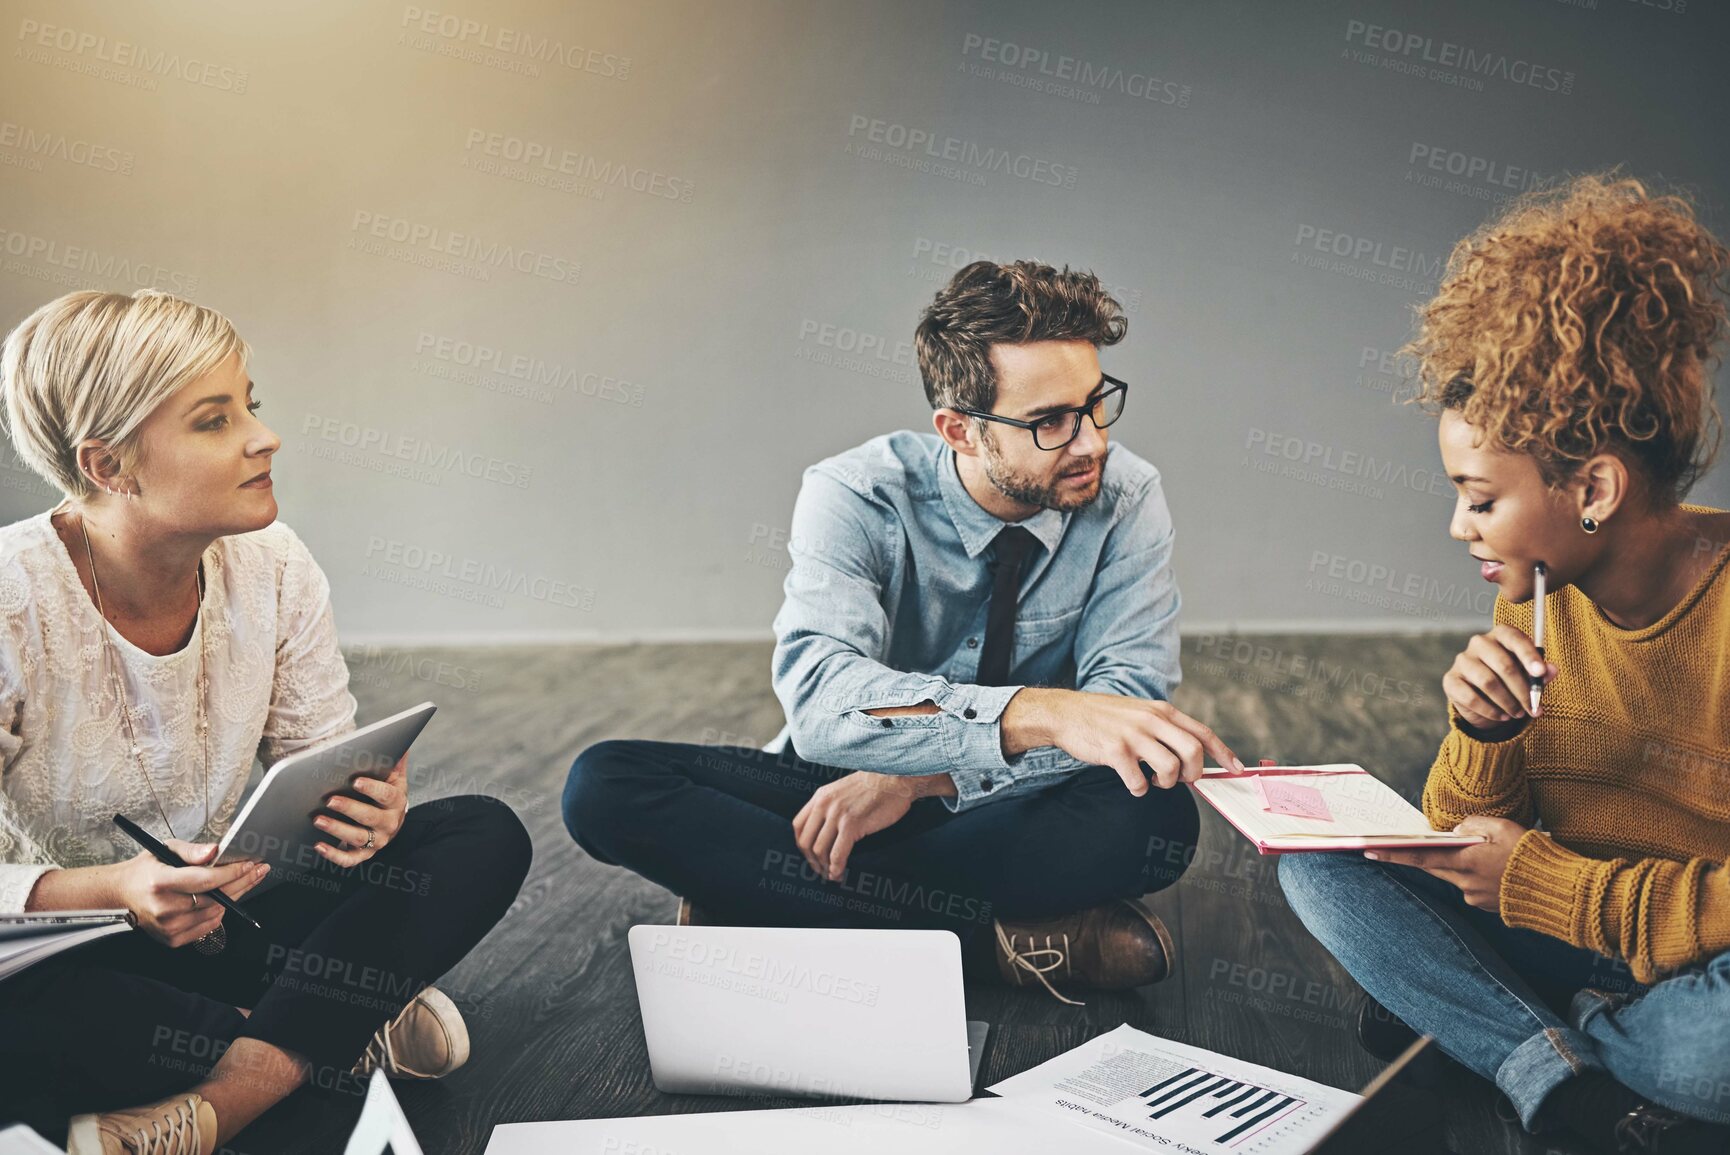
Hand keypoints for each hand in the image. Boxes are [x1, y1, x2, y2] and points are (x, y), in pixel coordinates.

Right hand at [112, 839, 270, 947]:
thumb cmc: (147, 870)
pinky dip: (221, 912)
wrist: (122, 895)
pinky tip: (228, 898)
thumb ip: (191, 851)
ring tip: (248, 881)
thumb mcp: (164, 849)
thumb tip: (215, 851)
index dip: (231, 873)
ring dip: (236, 896)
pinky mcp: (172, 939)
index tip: (249, 864)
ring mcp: (168, 927)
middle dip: (242, 883)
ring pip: (215, 912)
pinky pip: (208, 926)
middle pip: (215, 898)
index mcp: (160, 883)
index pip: (204, 880)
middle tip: (259, 870)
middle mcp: (164, 908)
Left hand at [315, 754, 408, 866]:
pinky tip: (318, 845)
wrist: (389, 819)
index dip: (372, 789)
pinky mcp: (363, 854)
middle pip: (370, 817)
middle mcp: (390, 823)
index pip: (386, 795)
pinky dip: (333, 855)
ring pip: (357, 838)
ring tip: (317, 819)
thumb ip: (394, 761)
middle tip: (329, 801)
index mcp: (397, 801)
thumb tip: (402, 741)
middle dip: (349, 809)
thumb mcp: (392, 777)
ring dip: (337, 829)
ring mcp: (377, 841)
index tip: (355, 781)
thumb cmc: (385, 793)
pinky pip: (349, 859)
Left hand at [792, 770, 948, 880]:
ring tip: (831, 874)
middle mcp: (825, 805)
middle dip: (812, 860)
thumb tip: (825, 831)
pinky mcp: (852, 825)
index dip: (802, 845)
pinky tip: (839, 873)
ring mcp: (837, 815)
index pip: (798, 826)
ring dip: (824, 867)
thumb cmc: (875, 786)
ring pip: (820, 850)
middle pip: (806, 841)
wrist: (894, 779)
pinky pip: (837, 853)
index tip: (811, 855)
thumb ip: (830, 806)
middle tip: (821, 870)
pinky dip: (836, 867)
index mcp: (820, 796)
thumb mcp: (843, 790)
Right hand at [1006, 689, 1243, 792]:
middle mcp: (1151, 719)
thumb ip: (1163, 728)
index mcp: (1161, 711)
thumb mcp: (1139, 712)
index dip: (1223, 754)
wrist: (1065, 713)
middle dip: (1193, 774)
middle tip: (1181, 780)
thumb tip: (1190, 754)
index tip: (1237, 770)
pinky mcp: (1115, 750)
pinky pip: (1139, 781)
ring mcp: (1133, 734)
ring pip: (1170, 768)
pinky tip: (1132, 783)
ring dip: (1166, 783)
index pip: (1202, 732)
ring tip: (1153, 780)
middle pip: (1193, 752)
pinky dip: (1140, 789)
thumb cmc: (1104, 717)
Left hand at [1364, 816, 1526, 910]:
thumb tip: (1454, 832)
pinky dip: (1476, 874)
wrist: (1561, 891)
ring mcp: (1477, 898)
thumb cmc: (1532, 853)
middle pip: (1433, 867)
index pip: (1419, 856)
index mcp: (1464, 862)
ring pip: (1455, 876)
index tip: (1367, 851)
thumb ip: (1472, 825)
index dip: (1391, 854)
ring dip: (1458, 864)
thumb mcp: (1502, 826)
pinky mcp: (1489, 906)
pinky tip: (1496, 867)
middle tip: (1403, 845)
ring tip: (1481, 852)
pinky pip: (1474, 886)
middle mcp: (1465, 884)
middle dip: (1420, 856)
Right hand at [1443, 624, 1557, 732]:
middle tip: (1533, 708)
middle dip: (1522, 690)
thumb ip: (1540, 673)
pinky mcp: (1451, 680)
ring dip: (1508, 702)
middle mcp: (1479, 643)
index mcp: (1501, 635)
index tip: (1541, 672)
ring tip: (1518, 713)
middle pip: (1503, 664)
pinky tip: (1502, 716)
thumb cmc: (1511, 680)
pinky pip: (1471, 698)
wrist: (1483, 699)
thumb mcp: (1529, 676)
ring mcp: (1462, 661)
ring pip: (1488, 683)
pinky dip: (1490, 711)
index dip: (1528, 656)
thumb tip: (1552, 669)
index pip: (1514, 639)